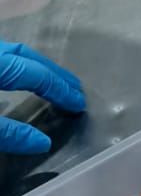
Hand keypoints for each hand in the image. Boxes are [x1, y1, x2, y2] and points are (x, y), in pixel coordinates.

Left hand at [0, 42, 85, 156]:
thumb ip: (9, 133)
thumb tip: (42, 143)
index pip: (36, 74)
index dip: (60, 89)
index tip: (78, 104)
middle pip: (26, 54)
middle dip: (53, 71)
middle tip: (74, 87)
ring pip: (11, 52)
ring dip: (33, 66)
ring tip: (50, 81)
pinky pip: (0, 57)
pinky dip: (15, 66)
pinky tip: (15, 81)